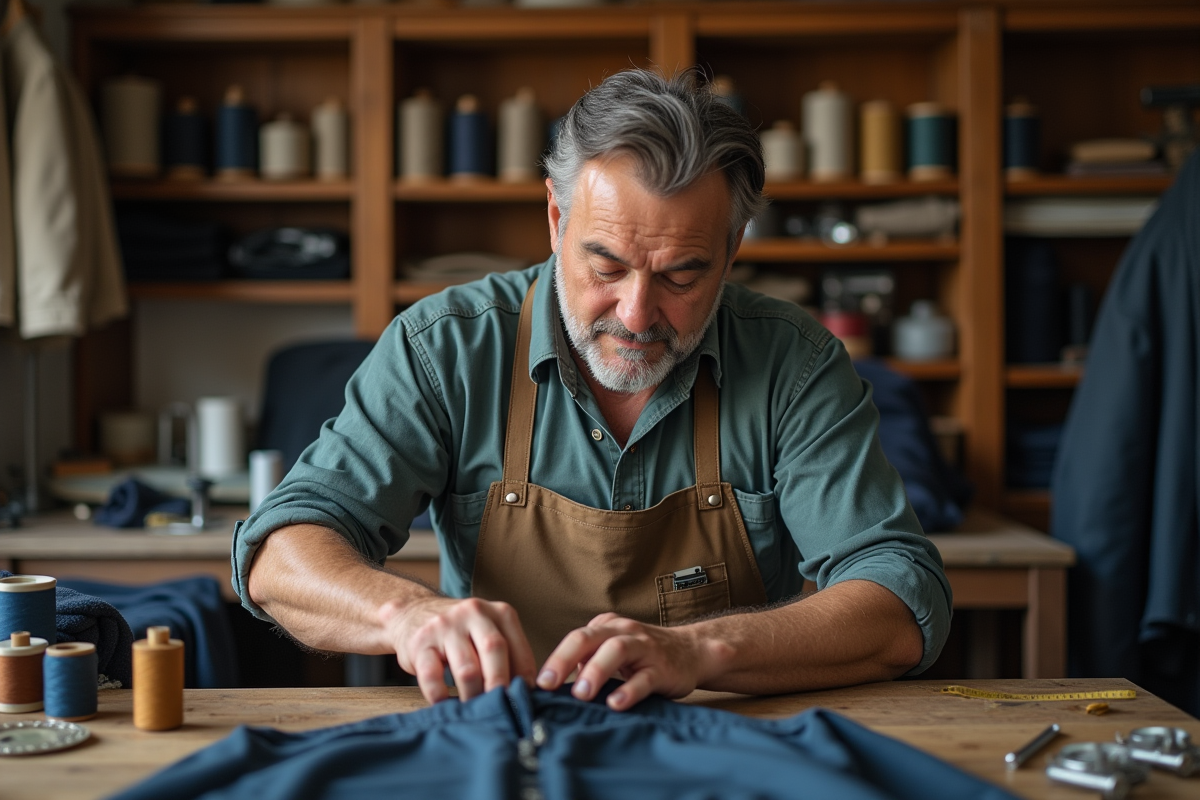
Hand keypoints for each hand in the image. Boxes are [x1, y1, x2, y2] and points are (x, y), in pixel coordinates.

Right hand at [379, 596, 536, 704]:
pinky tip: (445, 705)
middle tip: (503, 710)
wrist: (412, 614)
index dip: (524, 676)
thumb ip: (507, 656)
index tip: (526, 699)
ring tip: (475, 712)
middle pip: (495, 651)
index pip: (518, 647)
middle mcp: (473, 613)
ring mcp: (445, 626)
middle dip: (501, 685)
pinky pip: (432, 676)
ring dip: (473, 695)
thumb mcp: (488, 632)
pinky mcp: (420, 643)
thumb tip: (526, 694)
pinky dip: (440, 696)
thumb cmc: (460, 632)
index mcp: (498, 612)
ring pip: (467, 668)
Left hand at [535, 613, 712, 710]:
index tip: (537, 683)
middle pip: (588, 638)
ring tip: (581, 694)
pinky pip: (644, 677)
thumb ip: (586, 662)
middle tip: (548, 684)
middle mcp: (622, 631)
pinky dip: (628, 690)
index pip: (574, 639)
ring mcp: (644, 647)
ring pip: (616, 650)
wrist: (692, 651)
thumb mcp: (611, 651)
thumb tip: (553, 686)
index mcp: (605, 627)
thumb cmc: (643, 655)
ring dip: (596, 671)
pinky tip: (615, 704)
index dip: (554, 659)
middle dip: (564, 659)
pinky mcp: (663, 668)